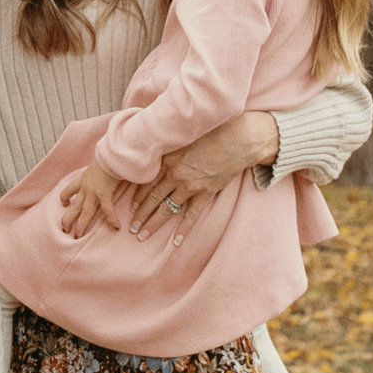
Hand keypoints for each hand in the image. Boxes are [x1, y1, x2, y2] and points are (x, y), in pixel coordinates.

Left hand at [58, 161, 129, 239]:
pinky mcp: (104, 193)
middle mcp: (86, 187)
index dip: (64, 198)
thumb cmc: (109, 154)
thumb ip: (100, 169)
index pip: (69, 190)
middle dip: (68, 220)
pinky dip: (112, 219)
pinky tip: (116, 227)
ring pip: (84, 212)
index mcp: (84, 179)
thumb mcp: (99, 162)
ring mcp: (94, 192)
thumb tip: (105, 169)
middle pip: (74, 207)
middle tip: (64, 231)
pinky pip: (107, 210)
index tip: (63, 204)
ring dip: (81, 225)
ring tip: (78, 237)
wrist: (111, 151)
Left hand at [126, 110, 281, 246]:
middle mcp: (175, 175)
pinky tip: (175, 241)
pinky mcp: (206, 193)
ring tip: (142, 235)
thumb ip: (170, 149)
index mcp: (168, 159)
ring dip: (153, 224)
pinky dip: (184, 229)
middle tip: (132, 227)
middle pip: (152, 199)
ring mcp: (190, 186)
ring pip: (166, 210)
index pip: (146, 183)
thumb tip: (155, 154)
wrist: (240, 139)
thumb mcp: (185, 137)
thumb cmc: (213, 131)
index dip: (137, 197)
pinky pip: (191, 215)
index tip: (131, 207)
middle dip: (140, 215)